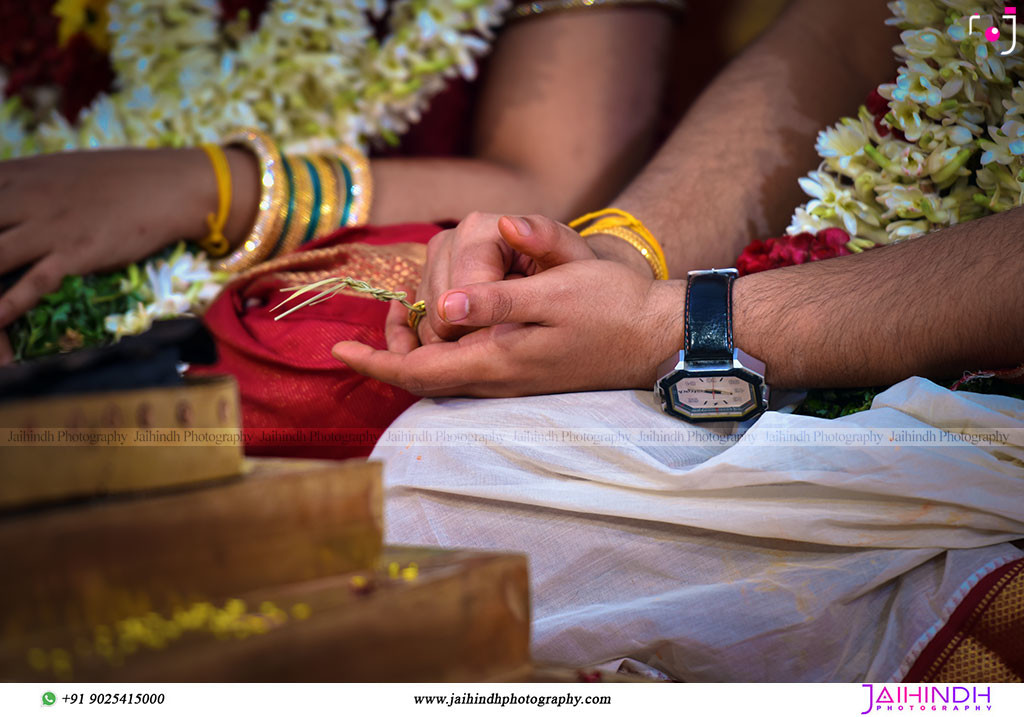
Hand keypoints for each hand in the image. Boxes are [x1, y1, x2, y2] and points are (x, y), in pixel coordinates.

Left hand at [0, 147, 246, 332]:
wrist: (167, 184)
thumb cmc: (118, 177)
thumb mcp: (58, 170)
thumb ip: (22, 184)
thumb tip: (3, 195)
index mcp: (15, 176)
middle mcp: (22, 200)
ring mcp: (47, 228)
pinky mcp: (74, 254)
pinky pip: (32, 283)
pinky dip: (7, 306)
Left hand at [337, 215, 684, 396]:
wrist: (654, 336)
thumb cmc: (610, 308)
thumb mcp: (556, 292)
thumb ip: (498, 301)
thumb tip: (444, 302)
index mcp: (498, 360)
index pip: (419, 371)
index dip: (376, 362)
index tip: (339, 350)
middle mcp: (498, 379)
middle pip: (425, 379)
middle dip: (388, 356)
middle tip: (369, 327)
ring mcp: (512, 380)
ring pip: (445, 374)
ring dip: (413, 351)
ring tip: (399, 316)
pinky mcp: (524, 372)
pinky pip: (466, 368)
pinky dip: (442, 349)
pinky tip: (447, 322)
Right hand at [399, 212, 597, 346]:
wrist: (559, 278)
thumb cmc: (568, 270)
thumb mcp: (570, 257)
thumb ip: (545, 239)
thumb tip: (509, 224)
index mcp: (477, 229)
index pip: (460, 295)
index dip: (486, 326)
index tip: (517, 328)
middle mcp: (447, 241)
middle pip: (438, 310)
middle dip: (472, 332)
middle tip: (511, 330)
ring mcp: (432, 265)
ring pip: (426, 322)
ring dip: (459, 338)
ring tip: (499, 328)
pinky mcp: (426, 285)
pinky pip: (419, 326)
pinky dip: (445, 339)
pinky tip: (478, 335)